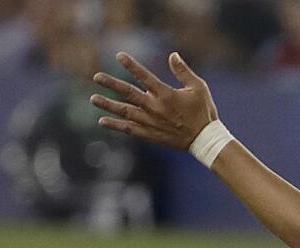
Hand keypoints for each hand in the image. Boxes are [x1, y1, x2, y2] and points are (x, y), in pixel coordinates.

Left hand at [90, 52, 218, 150]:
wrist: (205, 140)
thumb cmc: (204, 112)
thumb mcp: (199, 88)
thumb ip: (183, 71)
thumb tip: (172, 55)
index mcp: (166, 94)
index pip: (144, 76)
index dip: (131, 65)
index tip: (118, 55)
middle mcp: (155, 107)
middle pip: (128, 93)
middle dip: (111, 84)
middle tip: (97, 77)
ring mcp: (151, 122)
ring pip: (125, 111)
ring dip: (108, 105)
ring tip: (94, 99)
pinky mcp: (151, 134)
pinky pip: (130, 129)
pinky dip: (116, 125)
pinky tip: (102, 121)